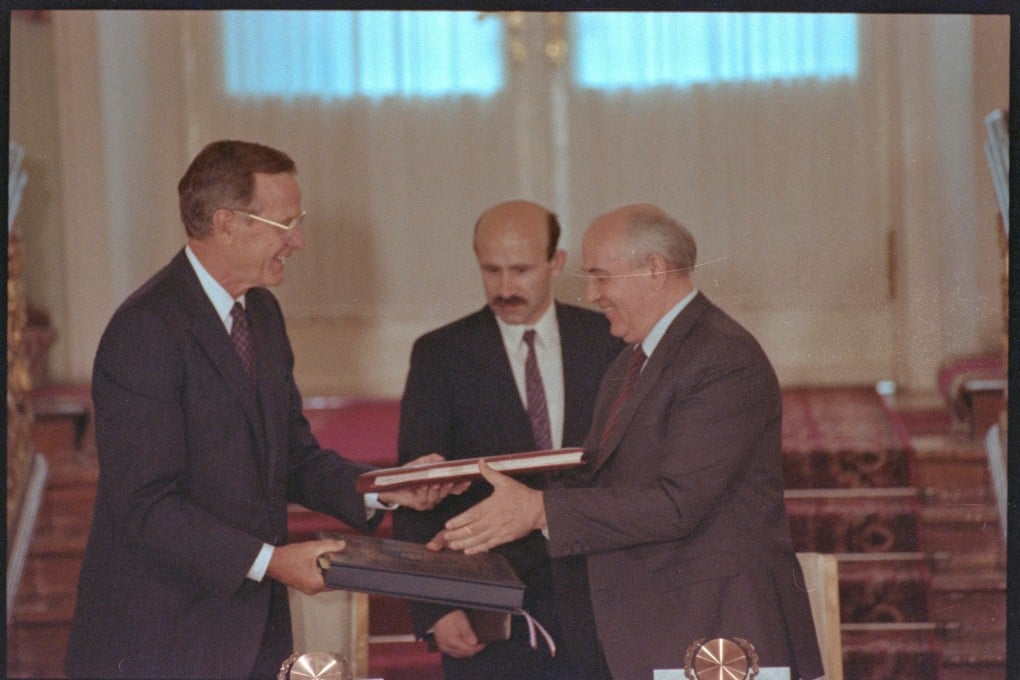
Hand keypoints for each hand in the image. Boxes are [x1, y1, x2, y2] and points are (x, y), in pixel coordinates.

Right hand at [266, 538, 344, 594]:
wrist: (270, 561)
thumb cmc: (289, 557)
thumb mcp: (312, 548)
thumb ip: (329, 546)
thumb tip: (343, 544)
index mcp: (317, 585)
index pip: (338, 582)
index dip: (344, 573)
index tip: (350, 565)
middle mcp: (312, 590)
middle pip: (331, 580)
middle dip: (334, 569)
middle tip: (339, 558)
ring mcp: (307, 588)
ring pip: (323, 579)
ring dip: (326, 569)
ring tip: (328, 557)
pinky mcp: (302, 585)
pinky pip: (316, 578)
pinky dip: (318, 571)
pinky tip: (318, 561)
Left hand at [378, 454, 469, 510]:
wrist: (391, 484)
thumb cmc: (407, 474)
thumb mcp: (420, 463)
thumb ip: (432, 459)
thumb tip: (442, 459)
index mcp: (439, 486)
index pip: (453, 487)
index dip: (461, 485)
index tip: (467, 480)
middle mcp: (435, 495)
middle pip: (446, 492)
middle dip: (448, 487)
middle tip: (449, 480)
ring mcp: (428, 501)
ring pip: (436, 497)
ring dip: (435, 490)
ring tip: (434, 482)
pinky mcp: (418, 505)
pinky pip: (424, 500)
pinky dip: (424, 493)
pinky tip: (422, 486)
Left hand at [429, 460, 545, 554]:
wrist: (538, 509)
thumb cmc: (521, 495)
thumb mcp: (505, 481)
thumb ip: (489, 473)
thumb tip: (480, 461)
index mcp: (491, 506)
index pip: (471, 515)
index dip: (459, 521)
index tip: (448, 525)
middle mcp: (493, 520)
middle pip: (472, 529)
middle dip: (457, 535)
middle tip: (444, 538)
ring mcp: (499, 530)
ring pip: (478, 539)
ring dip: (464, 543)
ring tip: (452, 546)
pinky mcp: (505, 538)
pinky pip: (489, 545)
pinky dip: (478, 549)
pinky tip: (468, 551)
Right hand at [432, 609, 485, 657]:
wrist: (438, 613)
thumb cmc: (450, 615)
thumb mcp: (462, 621)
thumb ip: (468, 633)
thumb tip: (474, 643)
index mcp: (452, 642)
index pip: (469, 650)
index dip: (478, 647)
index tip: (483, 643)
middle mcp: (447, 647)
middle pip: (464, 654)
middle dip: (473, 649)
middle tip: (480, 643)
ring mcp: (444, 648)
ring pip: (459, 654)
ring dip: (467, 650)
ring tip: (473, 644)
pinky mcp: (442, 646)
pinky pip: (454, 652)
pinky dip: (460, 650)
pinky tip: (464, 644)